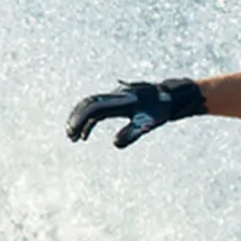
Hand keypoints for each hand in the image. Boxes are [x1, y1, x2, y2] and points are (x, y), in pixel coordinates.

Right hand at [66, 78, 205, 147]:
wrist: (171, 96)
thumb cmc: (160, 109)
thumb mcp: (147, 123)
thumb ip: (132, 133)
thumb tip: (115, 144)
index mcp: (119, 99)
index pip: (93, 106)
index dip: (81, 118)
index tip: (73, 132)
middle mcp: (113, 96)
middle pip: (87, 105)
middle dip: (76, 120)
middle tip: (69, 136)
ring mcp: (114, 99)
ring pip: (90, 109)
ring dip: (80, 122)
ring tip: (73, 138)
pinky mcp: (117, 104)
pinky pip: (97, 112)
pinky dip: (89, 123)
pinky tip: (85, 135)